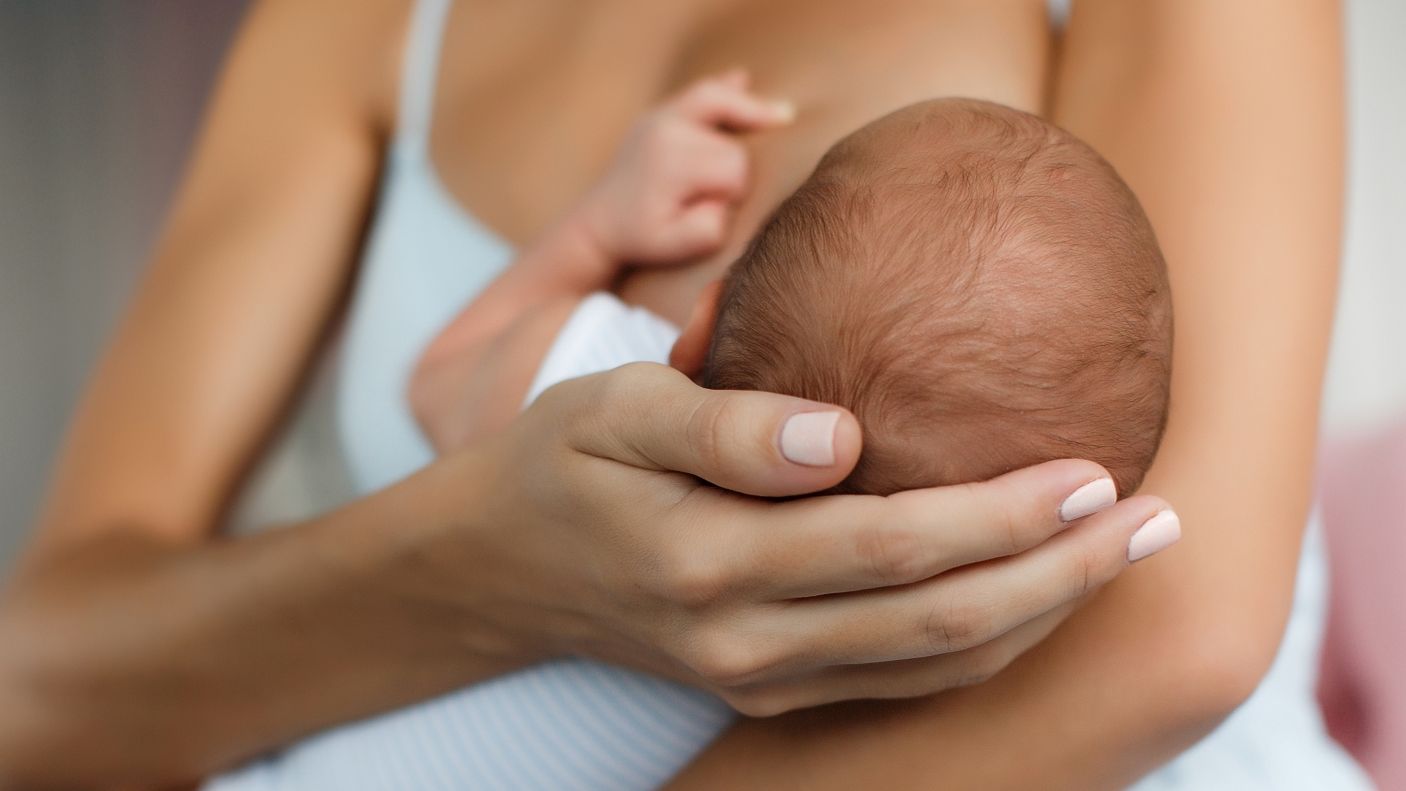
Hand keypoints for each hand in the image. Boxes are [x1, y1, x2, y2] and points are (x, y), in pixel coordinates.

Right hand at [445, 363, 1177, 715]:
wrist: (501, 570)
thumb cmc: (561, 464)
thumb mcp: (614, 409)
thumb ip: (724, 425)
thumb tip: (841, 435)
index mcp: (711, 561)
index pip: (890, 548)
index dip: (1000, 517)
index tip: (1093, 471)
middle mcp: (746, 640)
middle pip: (938, 624)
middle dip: (1059, 575)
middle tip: (1156, 520)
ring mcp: (760, 677)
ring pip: (933, 670)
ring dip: (1040, 617)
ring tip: (1123, 556)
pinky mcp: (769, 687)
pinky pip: (901, 681)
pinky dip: (983, 647)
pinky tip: (1036, 598)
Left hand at [572, 70, 793, 266]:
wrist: (598, 225)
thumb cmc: (642, 238)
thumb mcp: (676, 247)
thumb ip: (709, 229)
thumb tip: (726, 198)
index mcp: (672, 162)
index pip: (736, 168)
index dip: (735, 192)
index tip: (713, 209)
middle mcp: (666, 130)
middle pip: (733, 140)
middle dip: (735, 167)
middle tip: (709, 194)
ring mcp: (660, 116)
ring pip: (722, 103)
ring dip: (748, 113)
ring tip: (783, 115)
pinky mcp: (658, 114)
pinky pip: (698, 92)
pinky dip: (724, 88)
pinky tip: (743, 79)